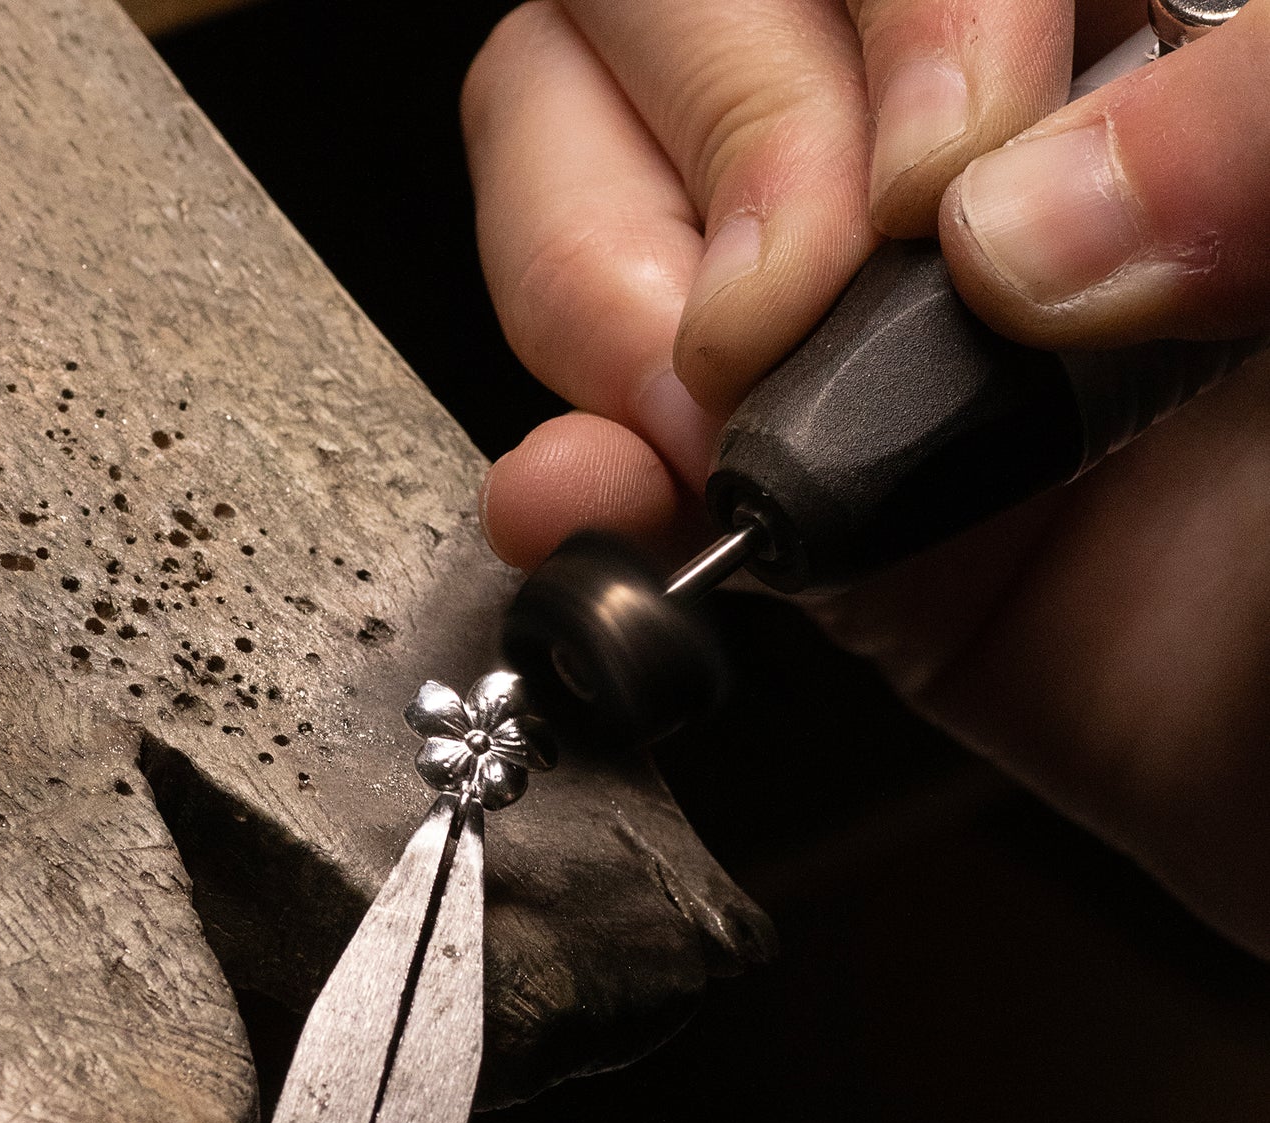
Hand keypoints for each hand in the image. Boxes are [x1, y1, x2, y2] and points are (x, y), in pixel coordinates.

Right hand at [463, 0, 1269, 959]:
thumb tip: (1005, 216)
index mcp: (1138, 29)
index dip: (881, 14)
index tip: (947, 181)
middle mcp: (966, 145)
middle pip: (683, 9)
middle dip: (722, 143)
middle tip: (812, 295)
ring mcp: (861, 324)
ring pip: (593, 179)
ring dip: (594, 287)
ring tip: (697, 406)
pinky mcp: (801, 494)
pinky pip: (613, 435)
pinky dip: (562, 466)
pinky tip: (581, 498)